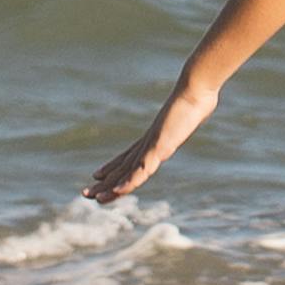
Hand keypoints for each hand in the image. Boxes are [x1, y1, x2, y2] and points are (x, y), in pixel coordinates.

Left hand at [87, 87, 208, 205]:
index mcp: (153, 139)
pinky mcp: (158, 147)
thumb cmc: (196, 96)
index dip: (112, 167)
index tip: (96, 176)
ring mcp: (152, 146)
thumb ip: (189, 114)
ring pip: (127, 172)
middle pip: (122, 167)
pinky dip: (129, 181)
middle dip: (105, 182)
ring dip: (111, 186)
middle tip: (85, 194)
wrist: (196, 87)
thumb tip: (200, 105)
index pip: (128, 157)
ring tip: (93, 197)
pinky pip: (141, 169)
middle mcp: (148, 144)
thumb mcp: (190, 111)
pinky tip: (117, 190)